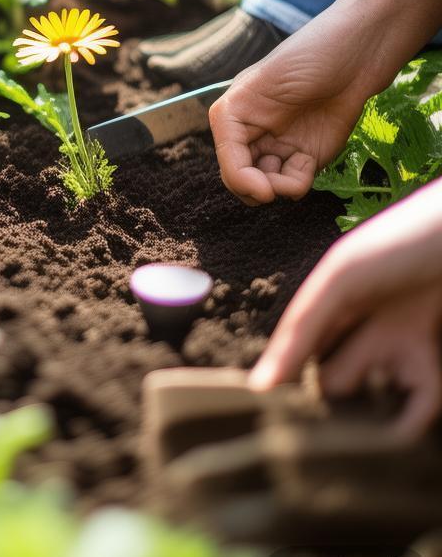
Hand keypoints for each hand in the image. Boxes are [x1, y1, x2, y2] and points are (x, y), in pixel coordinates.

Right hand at [209, 12, 376, 204]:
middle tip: (279, 186)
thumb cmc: (312, 52)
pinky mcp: (308, 153)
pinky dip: (299, 181)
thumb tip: (242, 171)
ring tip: (300, 169)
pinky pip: (294, 181)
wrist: (364, 46)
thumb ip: (241, 131)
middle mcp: (253, 131)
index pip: (227, 160)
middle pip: (241, 177)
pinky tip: (309, 164)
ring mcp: (280, 143)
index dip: (241, 180)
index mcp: (233, 114)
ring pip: (266, 184)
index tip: (266, 191)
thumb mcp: (263, 84)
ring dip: (281, 186)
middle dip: (259, 187)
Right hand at [251, 191, 441, 438]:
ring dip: (368, 421)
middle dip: (325, 407)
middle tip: (313, 439)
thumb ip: (303, 327)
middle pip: (330, 379)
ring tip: (357, 442)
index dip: (282, 382)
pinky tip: (399, 431)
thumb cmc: (403, 242)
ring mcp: (397, 343)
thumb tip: (260, 383)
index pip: (295, 351)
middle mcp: (357, 325)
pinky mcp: (430, 358)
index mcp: (327, 302)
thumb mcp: (342, 278)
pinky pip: (417, 400)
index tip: (267, 418)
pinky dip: (410, 418)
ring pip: (373, 396)